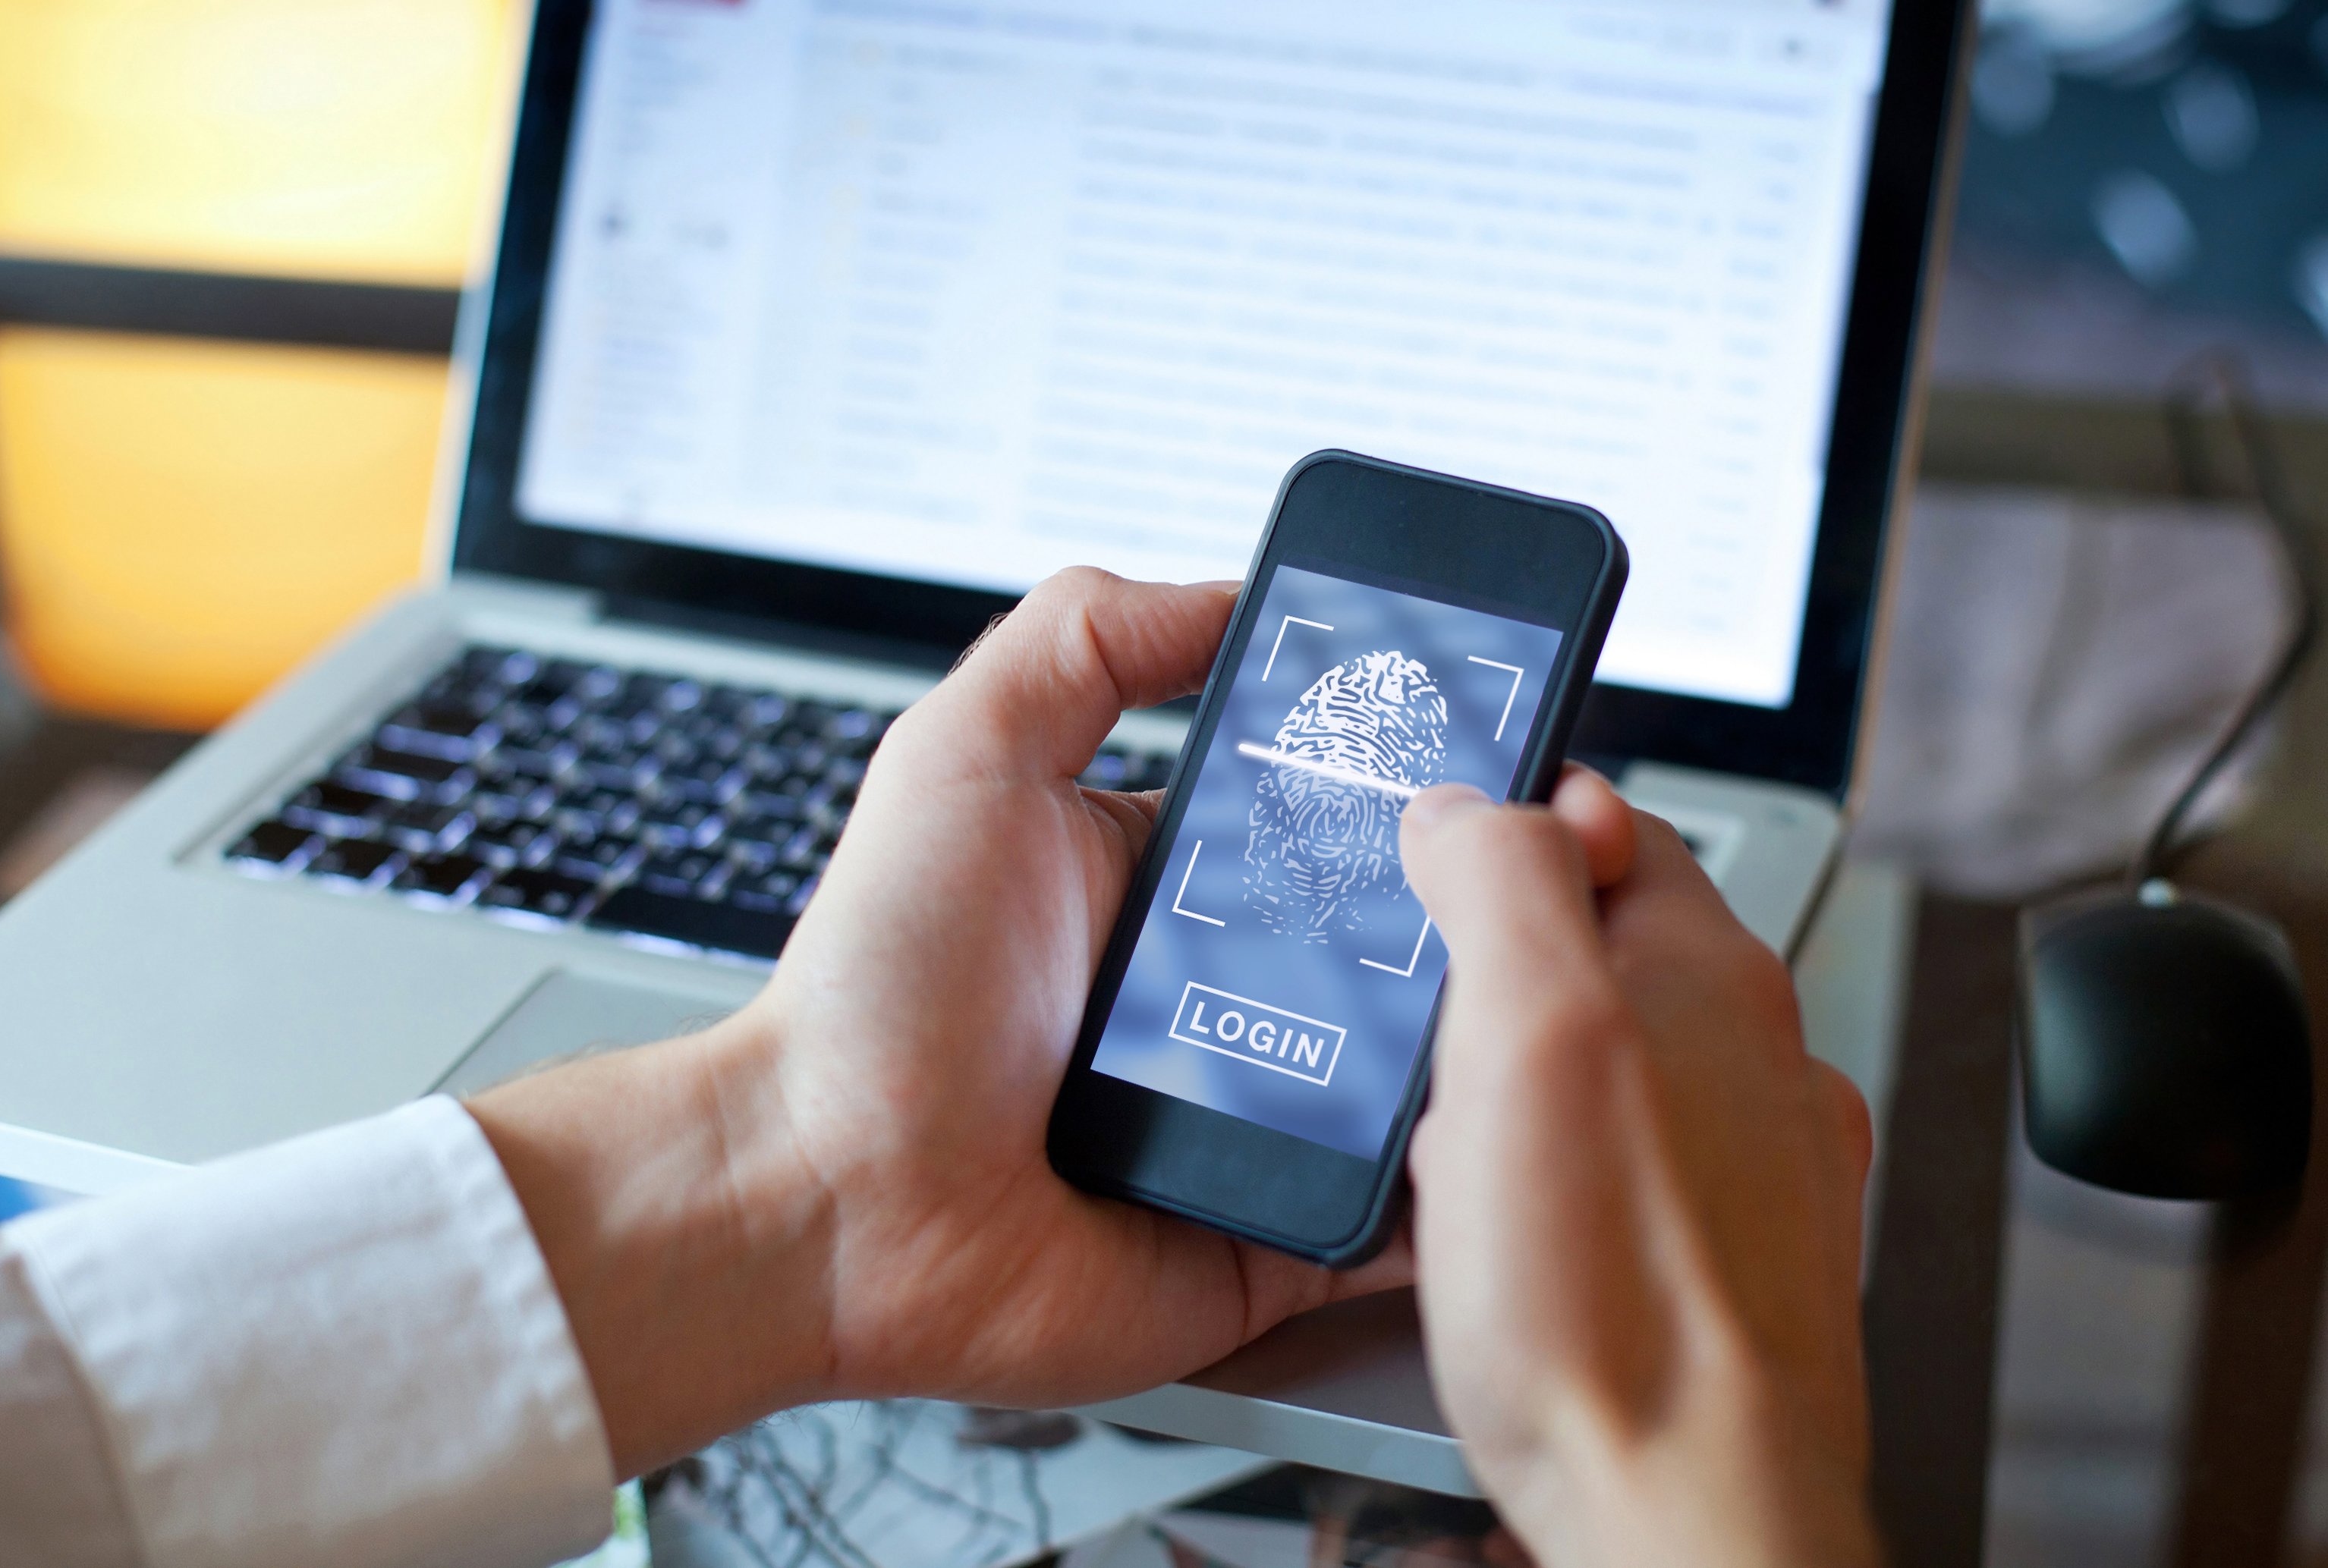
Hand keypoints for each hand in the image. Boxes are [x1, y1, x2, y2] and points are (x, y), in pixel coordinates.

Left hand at [482, 570, 1618, 1474]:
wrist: (827, 1198)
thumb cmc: (876, 992)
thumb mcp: (963, 758)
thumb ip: (1082, 644)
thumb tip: (1225, 590)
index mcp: (1172, 883)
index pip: (1337, 816)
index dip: (1423, 786)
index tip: (1511, 750)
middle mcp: (1227, 997)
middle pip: (1407, 939)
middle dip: (1491, 904)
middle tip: (1569, 865)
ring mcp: (1257, 1121)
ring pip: (1427, 1071)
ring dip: (1497, 1031)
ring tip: (1569, 983)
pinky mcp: (1269, 1234)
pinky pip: (1399, 1213)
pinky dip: (1463, 1183)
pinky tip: (1525, 1132)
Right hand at [1399, 785, 1877, 1567]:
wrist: (1688, 1518)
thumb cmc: (1611, 1309)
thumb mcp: (1526, 1037)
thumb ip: (1503, 886)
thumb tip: (1471, 802)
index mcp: (1711, 973)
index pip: (1611, 824)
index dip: (1507, 831)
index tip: (1431, 870)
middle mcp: (1756, 1056)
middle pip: (1607, 947)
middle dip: (1499, 976)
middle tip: (1427, 1039)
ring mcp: (1757, 1161)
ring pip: (1614, 1064)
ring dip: (1526, 1083)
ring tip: (1459, 1150)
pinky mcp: (1734, 1254)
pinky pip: (1624, 1170)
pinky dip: (1559, 1177)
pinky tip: (1516, 1231)